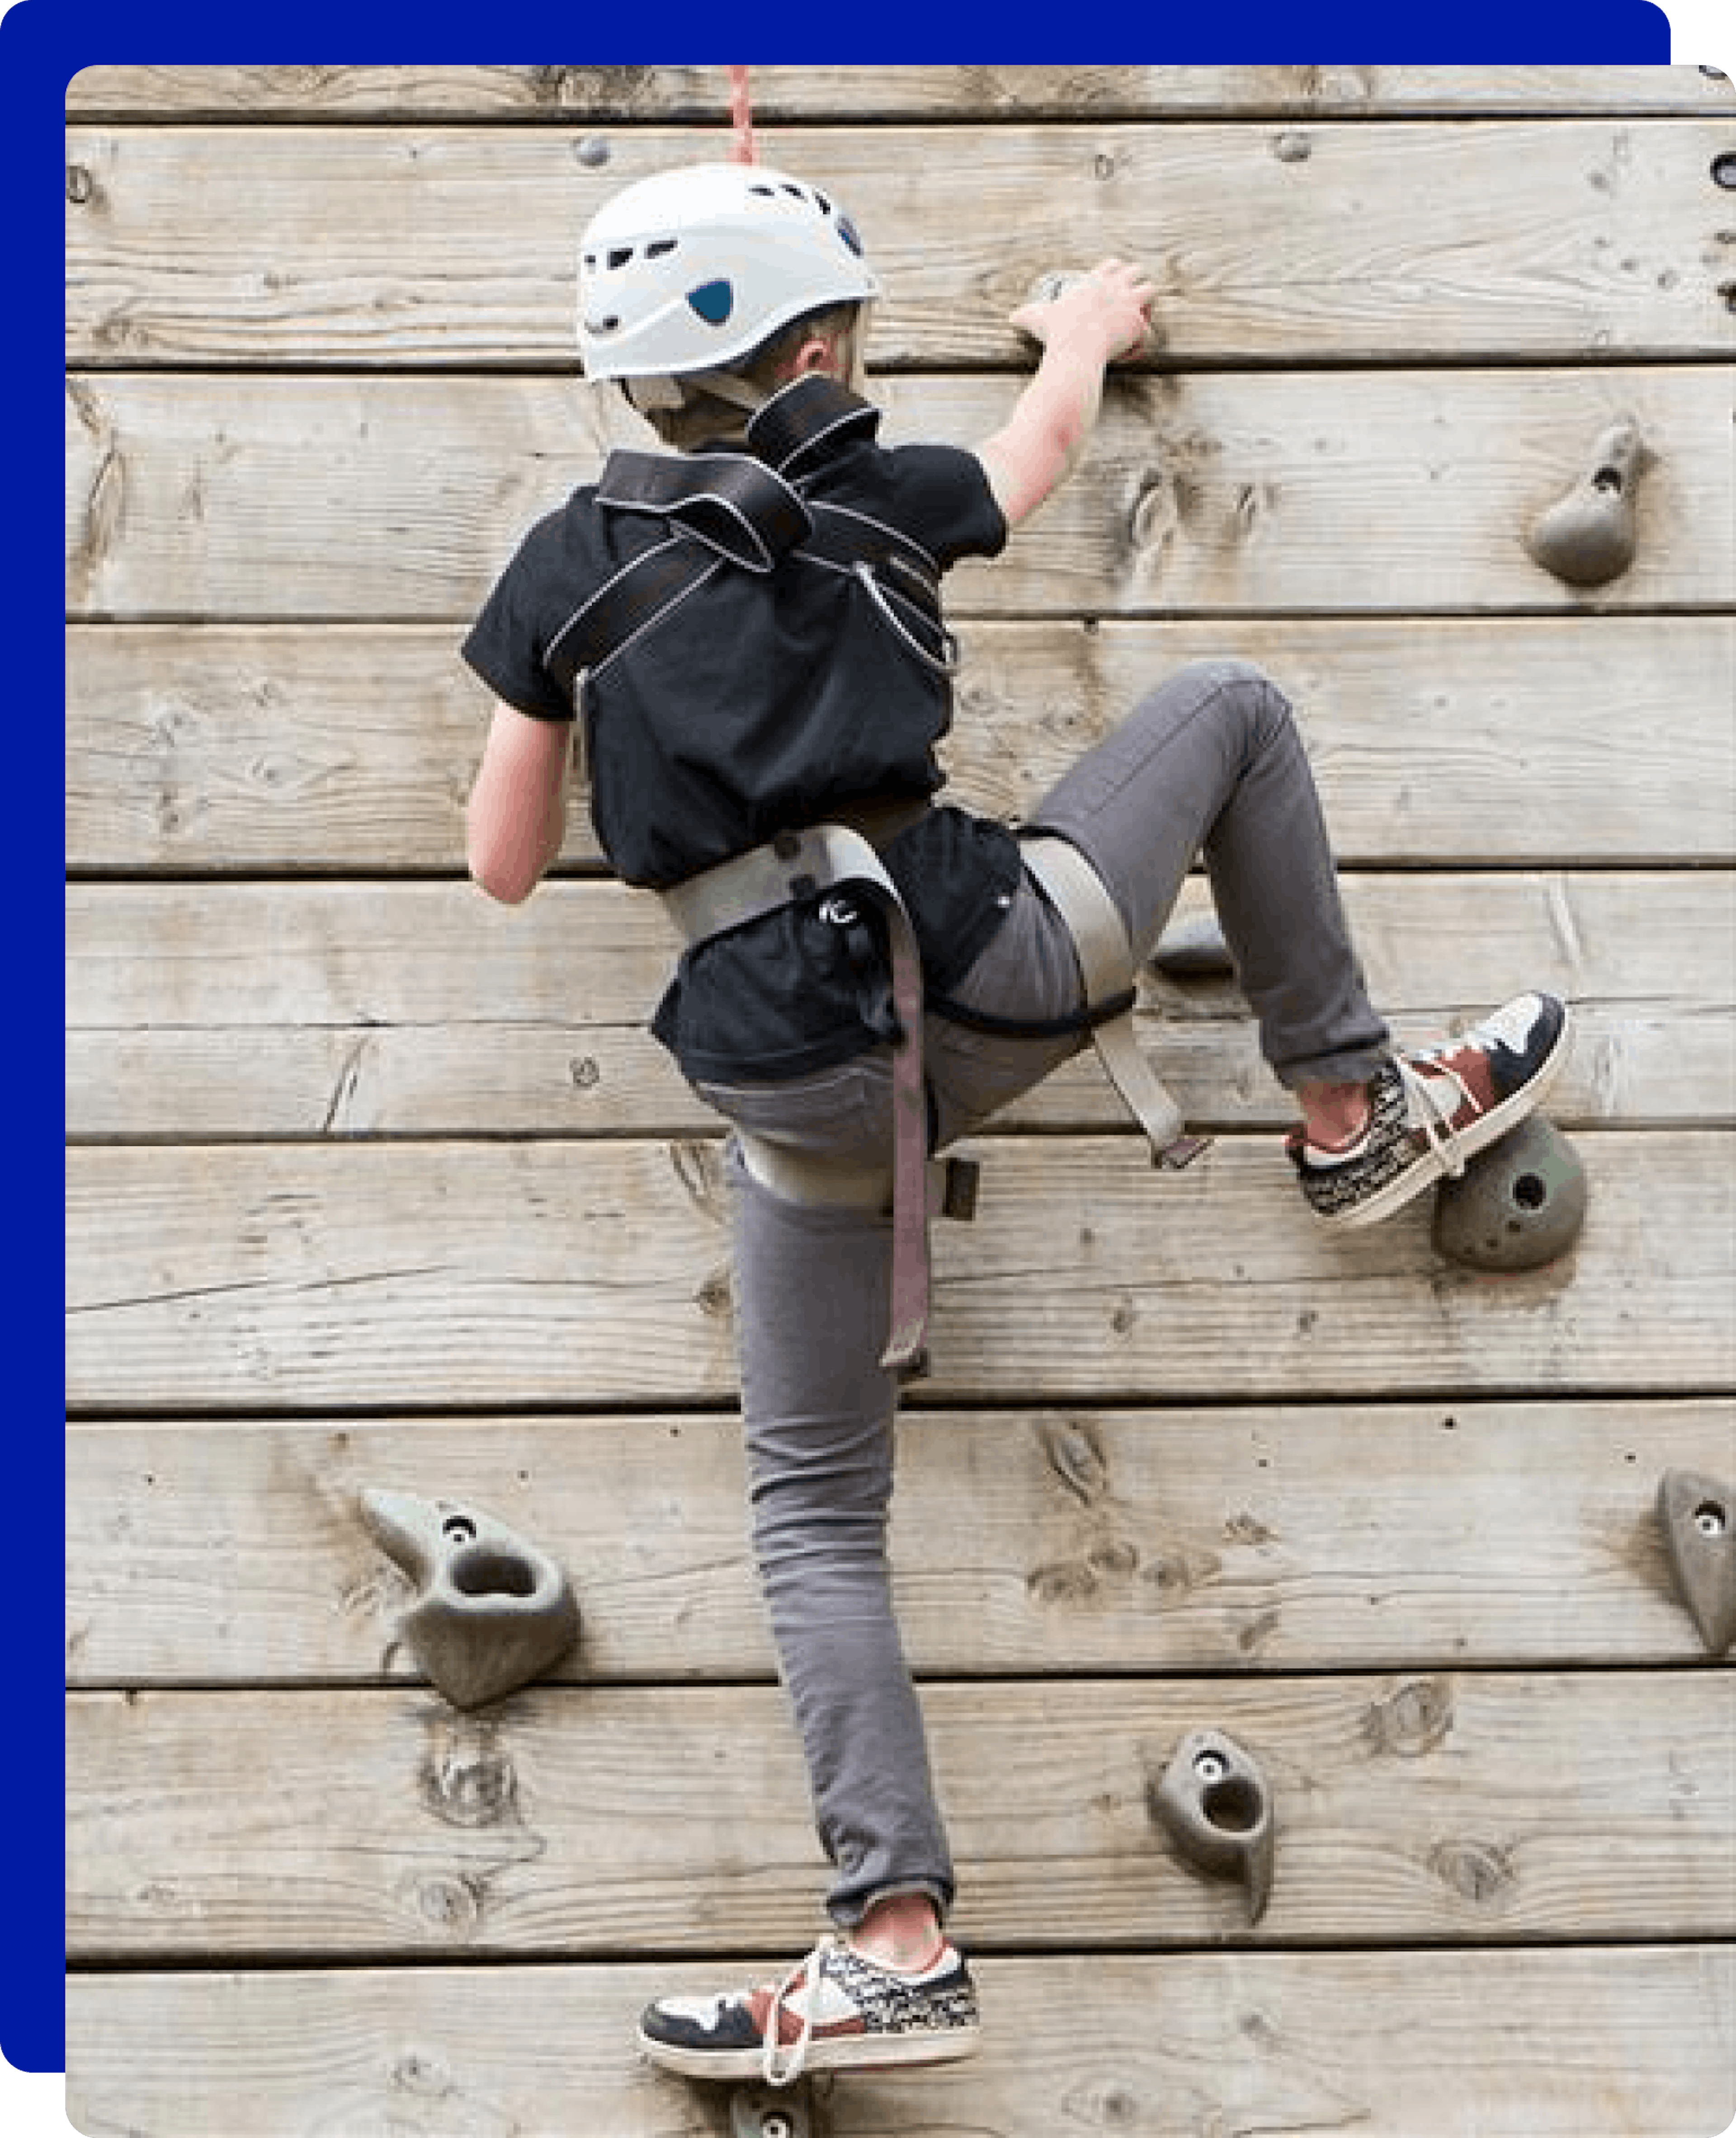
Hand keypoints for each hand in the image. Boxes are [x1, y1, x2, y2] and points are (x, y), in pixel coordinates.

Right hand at [1008, 258, 1156, 362]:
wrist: (1074, 350)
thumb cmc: (1055, 334)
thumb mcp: (1037, 318)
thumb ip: (1025, 315)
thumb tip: (1010, 318)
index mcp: (1095, 281)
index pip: (1113, 264)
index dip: (1115, 276)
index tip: (1111, 292)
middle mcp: (1115, 286)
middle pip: (1137, 270)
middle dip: (1134, 286)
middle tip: (1125, 308)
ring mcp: (1130, 302)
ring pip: (1152, 289)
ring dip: (1146, 306)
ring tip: (1132, 325)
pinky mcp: (1139, 323)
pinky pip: (1149, 330)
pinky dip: (1141, 343)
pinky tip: (1128, 353)